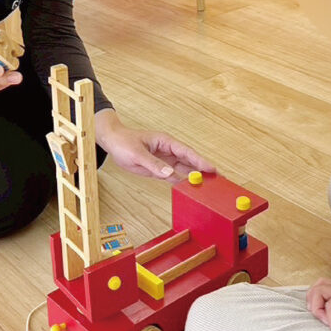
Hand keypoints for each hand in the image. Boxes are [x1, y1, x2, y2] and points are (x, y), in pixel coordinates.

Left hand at [95, 109, 214, 181]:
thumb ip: (153, 164)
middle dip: (203, 169)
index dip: (200, 160)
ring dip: (195, 177)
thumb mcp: (136, 153)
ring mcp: (165, 160)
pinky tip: (191, 189)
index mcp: (166, 141)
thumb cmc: (124, 141)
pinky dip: (182, 182)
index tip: (212, 168)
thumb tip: (170, 173)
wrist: (113, 142)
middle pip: (189, 161)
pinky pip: (174, 176)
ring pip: (184, 169)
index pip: (186, 152)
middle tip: (217, 180)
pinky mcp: (159, 169)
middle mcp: (168, 150)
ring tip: (208, 187)